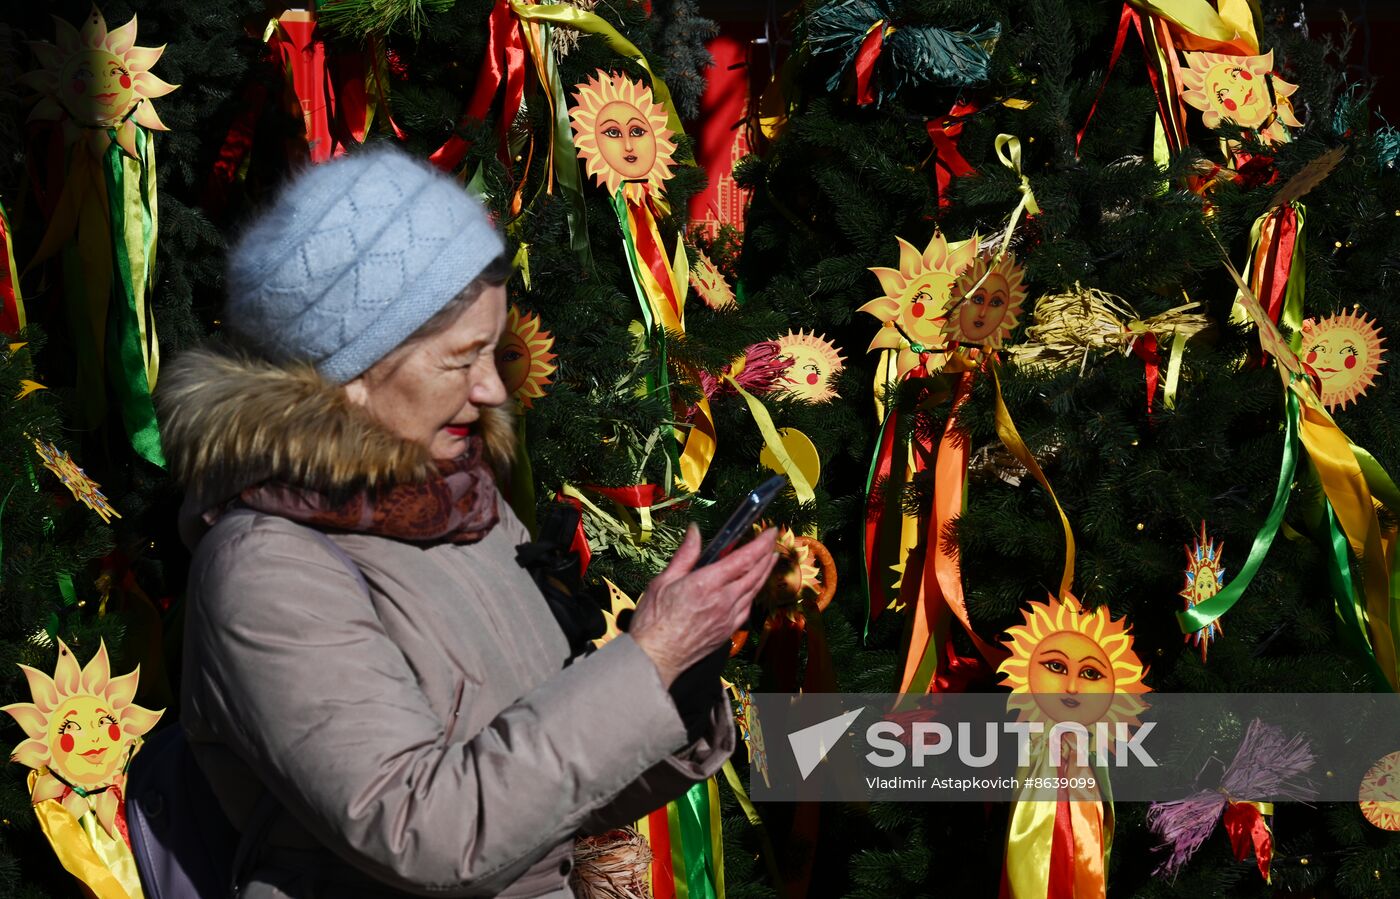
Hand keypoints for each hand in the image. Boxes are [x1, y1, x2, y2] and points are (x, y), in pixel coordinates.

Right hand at [629, 525, 778, 686]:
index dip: (761, 544)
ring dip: (764, 572)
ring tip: (769, 559)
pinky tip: (752, 587)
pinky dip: (754, 593)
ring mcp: (728, 617)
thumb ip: (685, 555)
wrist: (656, 657)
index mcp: (706, 584)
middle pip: (755, 574)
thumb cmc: (653, 621)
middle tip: (772, 541)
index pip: (743, 559)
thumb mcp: (663, 581)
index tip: (769, 531)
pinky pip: (747, 608)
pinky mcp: (728, 631)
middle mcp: (723, 600)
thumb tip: (695, 531)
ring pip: (754, 591)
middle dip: (767, 555)